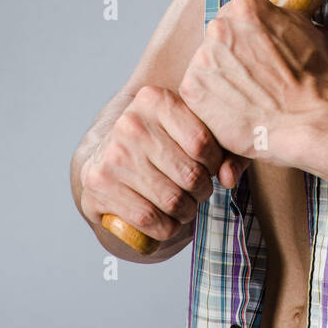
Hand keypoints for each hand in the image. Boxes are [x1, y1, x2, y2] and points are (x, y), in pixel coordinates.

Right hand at [79, 85, 246, 244]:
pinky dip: (166, 228)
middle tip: (200, 192)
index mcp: (154, 100)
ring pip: (172, 200)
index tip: (212, 168)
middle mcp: (130, 123)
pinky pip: (148, 219)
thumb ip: (222, 149)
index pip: (202, 141)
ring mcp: (112, 155)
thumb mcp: (188, 131)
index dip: (215, 163)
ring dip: (187, 212)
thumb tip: (229, 177)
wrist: (105, 157)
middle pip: (190, 174)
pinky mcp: (99, 185)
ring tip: (186, 206)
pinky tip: (168, 221)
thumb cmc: (159, 143)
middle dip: (203, 191)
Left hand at [178, 0, 327, 165]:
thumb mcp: (309, 32)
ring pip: (206, 65)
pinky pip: (197, 92)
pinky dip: (211, 103)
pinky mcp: (191, 88)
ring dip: (221, 79)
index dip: (248, 39)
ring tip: (246, 97)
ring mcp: (202, 58)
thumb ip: (283, 19)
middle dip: (231, 57)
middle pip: (218, 40)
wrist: (304, 120)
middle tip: (252, 79)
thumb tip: (281, 18)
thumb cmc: (312, 80)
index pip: (235, 17)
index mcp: (245, 7)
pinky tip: (235, 110)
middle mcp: (219, 27)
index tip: (257, 56)